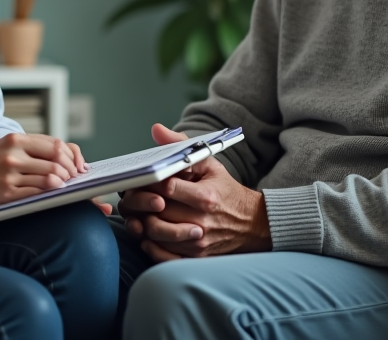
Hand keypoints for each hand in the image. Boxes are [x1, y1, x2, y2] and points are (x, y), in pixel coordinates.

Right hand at [0, 134, 90, 209]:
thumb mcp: (3, 148)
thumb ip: (29, 149)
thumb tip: (61, 156)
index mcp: (15, 139)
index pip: (55, 143)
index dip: (72, 155)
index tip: (78, 165)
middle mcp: (14, 153)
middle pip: (57, 158)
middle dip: (72, 169)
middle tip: (76, 178)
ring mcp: (10, 173)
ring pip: (50, 176)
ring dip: (63, 182)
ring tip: (66, 186)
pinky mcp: (6, 192)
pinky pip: (37, 192)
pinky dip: (50, 192)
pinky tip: (54, 194)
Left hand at [120, 124, 270, 260]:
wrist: (252, 223)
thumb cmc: (226, 191)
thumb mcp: (210, 164)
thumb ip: (181, 147)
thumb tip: (156, 130)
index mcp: (205, 197)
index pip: (165, 187)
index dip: (149, 182)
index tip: (145, 178)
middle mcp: (201, 222)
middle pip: (156, 213)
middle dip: (140, 203)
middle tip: (135, 195)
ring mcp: (198, 242)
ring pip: (155, 235)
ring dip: (142, 223)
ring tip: (141, 212)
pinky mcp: (195, 257)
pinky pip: (163, 256)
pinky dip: (150, 246)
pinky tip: (148, 233)